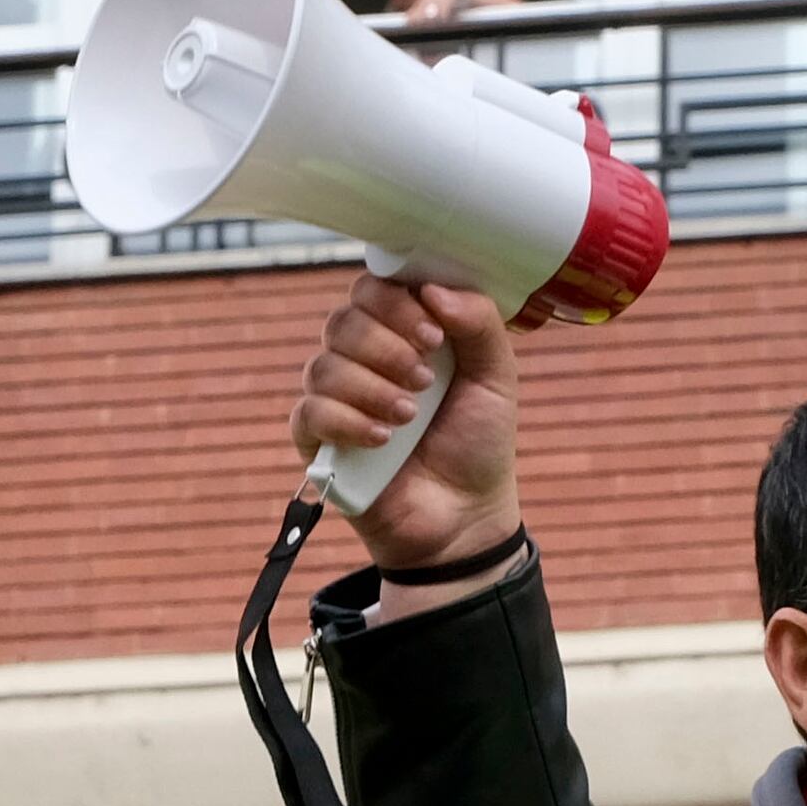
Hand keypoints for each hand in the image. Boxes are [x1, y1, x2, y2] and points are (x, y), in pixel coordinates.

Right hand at [291, 275, 521, 586]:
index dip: (395, 302)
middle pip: (343, 321)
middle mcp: (363, 358)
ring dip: (371, 388)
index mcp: (402, 333)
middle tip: (423, 381)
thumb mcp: (497, 377)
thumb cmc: (478, 443)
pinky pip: (309, 412)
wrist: (465, 517)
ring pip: (324, 365)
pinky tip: (382, 439)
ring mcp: (337, 398)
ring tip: (410, 417)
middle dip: (385, 347)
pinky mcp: (318, 440)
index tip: (432, 336)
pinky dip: (346, 421)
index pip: (373, 288)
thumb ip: (478, 323)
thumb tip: (432, 288)